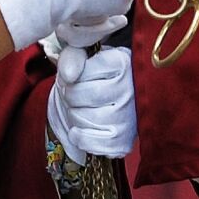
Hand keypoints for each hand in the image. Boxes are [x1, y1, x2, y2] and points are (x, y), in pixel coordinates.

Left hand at [47, 44, 135, 162]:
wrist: (116, 104)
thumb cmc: (99, 80)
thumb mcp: (86, 60)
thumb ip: (73, 56)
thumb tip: (69, 75)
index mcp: (122, 63)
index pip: (81, 72)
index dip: (69, 78)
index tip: (75, 79)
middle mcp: (129, 89)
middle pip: (79, 95)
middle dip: (69, 97)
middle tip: (77, 97)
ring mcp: (129, 116)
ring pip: (82, 118)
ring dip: (74, 116)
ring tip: (83, 110)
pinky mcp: (124, 140)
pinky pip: (91, 142)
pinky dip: (79, 137)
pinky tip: (82, 129)